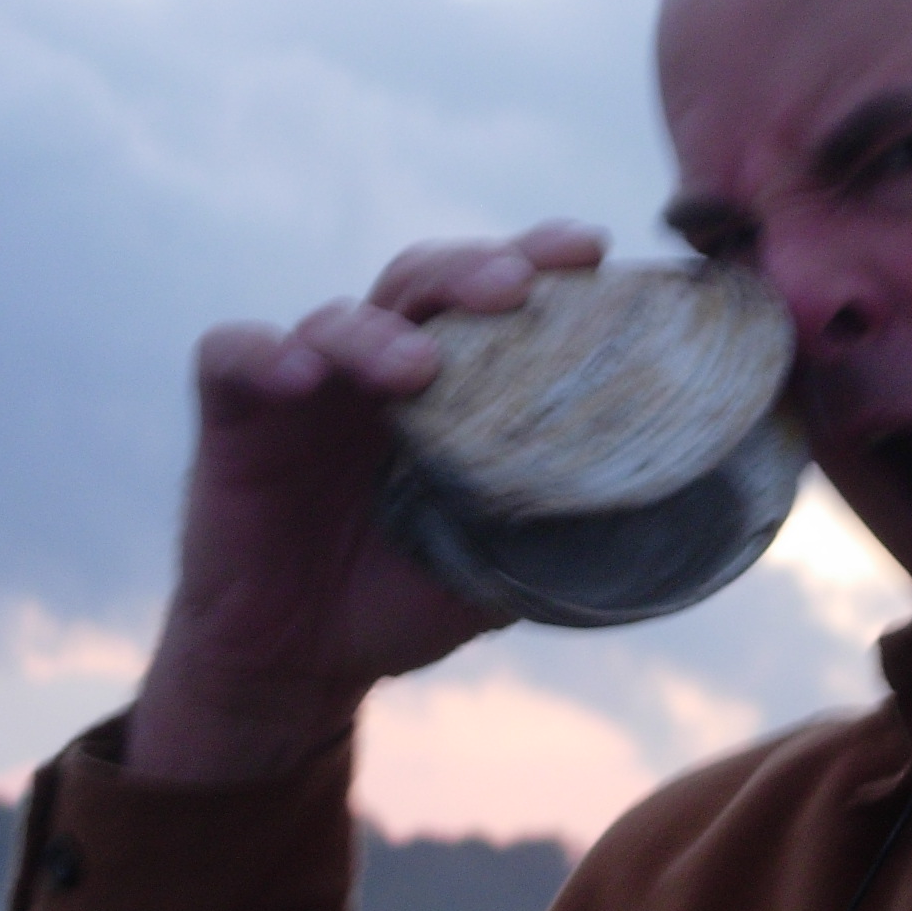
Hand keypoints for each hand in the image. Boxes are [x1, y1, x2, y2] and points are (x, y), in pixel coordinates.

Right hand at [127, 222, 608, 782]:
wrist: (303, 661)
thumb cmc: (409, 594)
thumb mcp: (502, 563)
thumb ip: (567, 524)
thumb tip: (678, 508)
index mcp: (458, 380)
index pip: (499, 295)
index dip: (540, 260)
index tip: (589, 249)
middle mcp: (387, 361)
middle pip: (427, 279)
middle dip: (474, 270)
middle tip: (516, 286)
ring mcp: (310, 382)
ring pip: (341, 316)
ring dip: (380, 332)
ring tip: (416, 368)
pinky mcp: (234, 414)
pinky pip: (233, 355)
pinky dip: (264, 354)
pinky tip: (299, 376)